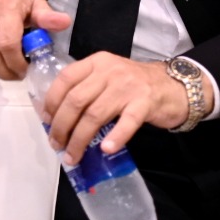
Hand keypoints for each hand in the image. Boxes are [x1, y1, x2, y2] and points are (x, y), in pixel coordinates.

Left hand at [40, 53, 205, 162]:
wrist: (174, 85)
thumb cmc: (135, 85)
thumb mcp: (107, 77)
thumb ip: (86, 89)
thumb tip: (58, 117)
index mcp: (95, 63)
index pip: (65, 79)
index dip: (51, 101)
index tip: (46, 121)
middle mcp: (109, 71)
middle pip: (76, 100)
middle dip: (61, 126)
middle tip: (56, 144)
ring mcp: (128, 86)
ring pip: (95, 114)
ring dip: (80, 139)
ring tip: (73, 155)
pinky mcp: (145, 103)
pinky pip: (127, 122)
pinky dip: (115, 137)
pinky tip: (106, 150)